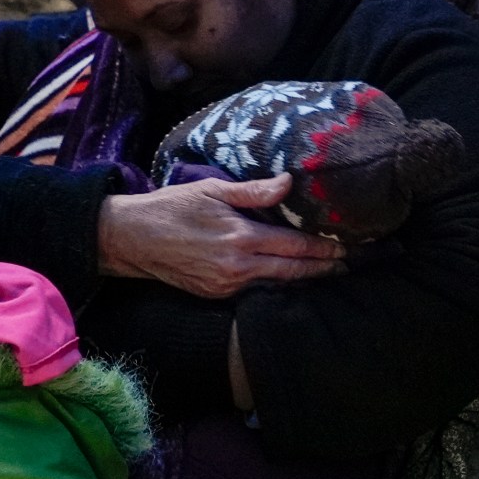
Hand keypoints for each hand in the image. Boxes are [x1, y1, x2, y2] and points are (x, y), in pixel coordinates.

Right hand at [98, 175, 347, 298]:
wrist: (132, 239)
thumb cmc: (172, 207)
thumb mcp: (212, 190)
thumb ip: (253, 191)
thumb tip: (288, 183)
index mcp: (240, 238)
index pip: (294, 247)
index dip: (322, 249)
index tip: (345, 248)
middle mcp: (237, 267)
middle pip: (292, 272)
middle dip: (322, 269)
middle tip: (347, 265)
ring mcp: (226, 285)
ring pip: (276, 285)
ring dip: (302, 279)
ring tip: (325, 272)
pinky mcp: (215, 295)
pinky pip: (255, 292)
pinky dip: (276, 285)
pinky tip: (289, 279)